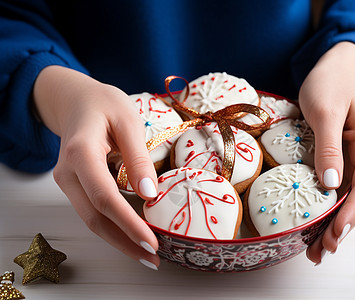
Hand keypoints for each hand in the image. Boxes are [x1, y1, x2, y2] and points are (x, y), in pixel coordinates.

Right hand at [33, 66, 159, 269]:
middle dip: (124, 242)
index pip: (104, 197)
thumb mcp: (128, 121)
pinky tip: (132, 234)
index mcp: (81, 152)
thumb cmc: (103, 104)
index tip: (151, 241)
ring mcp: (67, 181)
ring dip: (118, 239)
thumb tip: (149, 195)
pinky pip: (92, 211)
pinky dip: (113, 226)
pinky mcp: (74, 185)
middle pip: (94, 217)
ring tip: (147, 253)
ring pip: (91, 219)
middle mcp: (67, 172)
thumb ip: (138, 158)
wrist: (75, 100)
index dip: (127, 223)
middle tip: (154, 259)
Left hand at [298, 42, 354, 263]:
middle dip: (341, 226)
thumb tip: (331, 185)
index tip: (335, 234)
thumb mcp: (325, 111)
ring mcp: (354, 159)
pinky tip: (312, 224)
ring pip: (346, 197)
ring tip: (314, 249)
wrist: (330, 69)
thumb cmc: (328, 83)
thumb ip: (329, 147)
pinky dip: (325, 208)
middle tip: (320, 251)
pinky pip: (334, 188)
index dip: (350, 213)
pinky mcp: (339, 159)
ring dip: (332, 223)